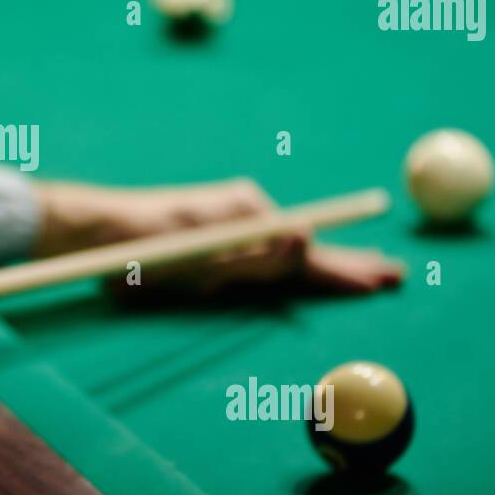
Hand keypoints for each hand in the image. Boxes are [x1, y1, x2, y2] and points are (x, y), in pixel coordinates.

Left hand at [32, 179, 403, 295]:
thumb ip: (254, 255)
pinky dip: (293, 268)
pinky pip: (263, 259)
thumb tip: (306, 239)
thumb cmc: (144, 241)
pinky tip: (313, 268)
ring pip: (289, 254)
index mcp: (247, 216)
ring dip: (329, 266)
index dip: (347, 269)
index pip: (309, 249)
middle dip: (351, 264)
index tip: (382, 279)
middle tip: (395, 275)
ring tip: (367, 271)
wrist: (99, 230)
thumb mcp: (201, 254)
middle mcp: (247, 218)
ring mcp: (233, 229)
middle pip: (309, 248)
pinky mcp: (215, 242)